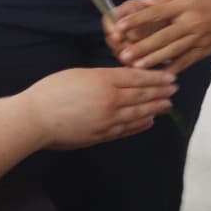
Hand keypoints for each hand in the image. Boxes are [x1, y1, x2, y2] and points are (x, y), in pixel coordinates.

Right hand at [22, 67, 176, 149]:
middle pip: (142, 95)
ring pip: (138, 113)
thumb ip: (102, 77)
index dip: (155, 78)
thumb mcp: (78, 74)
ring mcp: (107, 120)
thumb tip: (120, 79)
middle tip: (175, 89)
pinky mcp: (101, 135)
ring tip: (168, 105)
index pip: (137, 78)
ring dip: (155, 108)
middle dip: (161, 92)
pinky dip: (140, 125)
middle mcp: (110, 100)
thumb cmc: (51, 92)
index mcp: (103, 81)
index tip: (169, 76)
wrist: (36, 119)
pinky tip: (149, 122)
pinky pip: (126, 129)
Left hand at [109, 0, 210, 74]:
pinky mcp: (206, 50)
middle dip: (141, 47)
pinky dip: (173, 68)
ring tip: (136, 67)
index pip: (156, 12)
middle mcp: (191, 21)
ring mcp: (199, 38)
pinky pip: (187, 61)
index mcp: (185, 4)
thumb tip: (142, 3)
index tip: (119, 26)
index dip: (137, 20)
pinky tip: (160, 75)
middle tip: (123, 55)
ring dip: (153, 60)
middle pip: (163, 36)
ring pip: (173, 51)